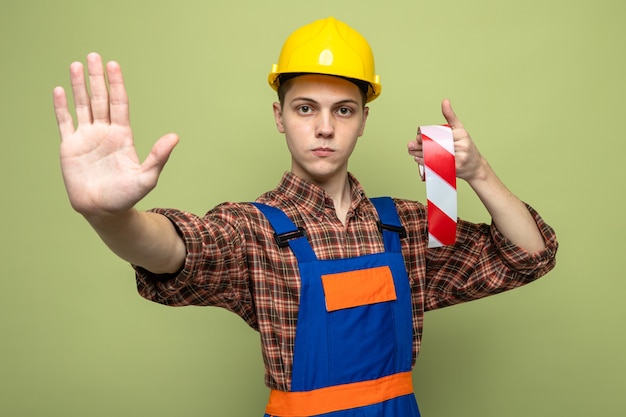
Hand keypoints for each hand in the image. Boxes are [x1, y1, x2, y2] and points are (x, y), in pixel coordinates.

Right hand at [53, 53, 178, 216]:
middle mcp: (104, 132)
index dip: (116, 85)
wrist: (103, 211)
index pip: (119, 104)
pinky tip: (60, 90)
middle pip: (99, 99)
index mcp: (122, 136)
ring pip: (82, 106)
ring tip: (76, 65)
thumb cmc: (126, 196)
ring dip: (79, 86)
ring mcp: (86, 138)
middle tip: (94, 56)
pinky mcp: (70, 147)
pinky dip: (61, 107)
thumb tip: (175, 137)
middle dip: (97, 78)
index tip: (114, 65)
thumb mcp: (147, 176)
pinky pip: (65, 122)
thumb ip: (158, 156)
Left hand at [407, 99, 485, 182]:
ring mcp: (460, 157)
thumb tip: (444, 100)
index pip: (440, 134)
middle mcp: (462, 145)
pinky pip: (439, 165)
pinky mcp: (456, 168)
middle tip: (410, 145)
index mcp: (462, 134)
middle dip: (421, 146)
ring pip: (436, 155)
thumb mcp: (459, 129)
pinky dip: (427, 163)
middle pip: (436, 145)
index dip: (427, 136)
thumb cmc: (465, 146)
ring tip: (411, 152)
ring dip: (421, 155)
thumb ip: (451, 116)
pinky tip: (418, 160)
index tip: (417, 137)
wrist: (475, 167)